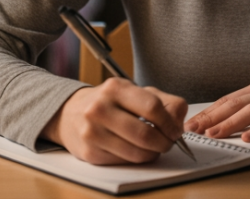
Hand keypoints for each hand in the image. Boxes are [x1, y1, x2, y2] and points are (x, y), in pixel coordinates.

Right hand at [42, 77, 187, 164]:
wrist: (69, 113)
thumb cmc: (109, 102)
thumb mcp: (135, 91)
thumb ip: (164, 101)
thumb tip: (179, 122)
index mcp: (115, 88)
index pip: (153, 107)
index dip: (170, 123)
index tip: (176, 131)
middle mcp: (100, 108)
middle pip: (146, 134)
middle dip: (165, 143)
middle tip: (169, 143)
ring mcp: (92, 131)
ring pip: (136, 152)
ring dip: (153, 153)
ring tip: (154, 147)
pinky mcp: (89, 152)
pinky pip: (124, 161)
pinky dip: (136, 158)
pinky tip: (135, 149)